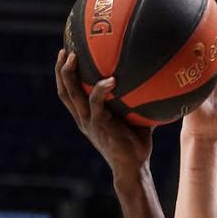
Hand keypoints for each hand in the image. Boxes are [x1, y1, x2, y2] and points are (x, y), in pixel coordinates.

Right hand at [55, 49, 151, 173]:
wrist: (133, 167)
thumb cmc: (137, 144)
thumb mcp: (134, 119)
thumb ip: (137, 102)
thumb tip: (155, 85)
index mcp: (87, 117)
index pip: (69, 94)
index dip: (64, 76)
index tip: (66, 56)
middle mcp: (83, 118)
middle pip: (64, 90)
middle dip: (61, 70)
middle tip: (65, 50)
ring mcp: (89, 122)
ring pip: (72, 94)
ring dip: (69, 74)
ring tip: (73, 56)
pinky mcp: (99, 126)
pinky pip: (97, 104)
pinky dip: (102, 90)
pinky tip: (111, 80)